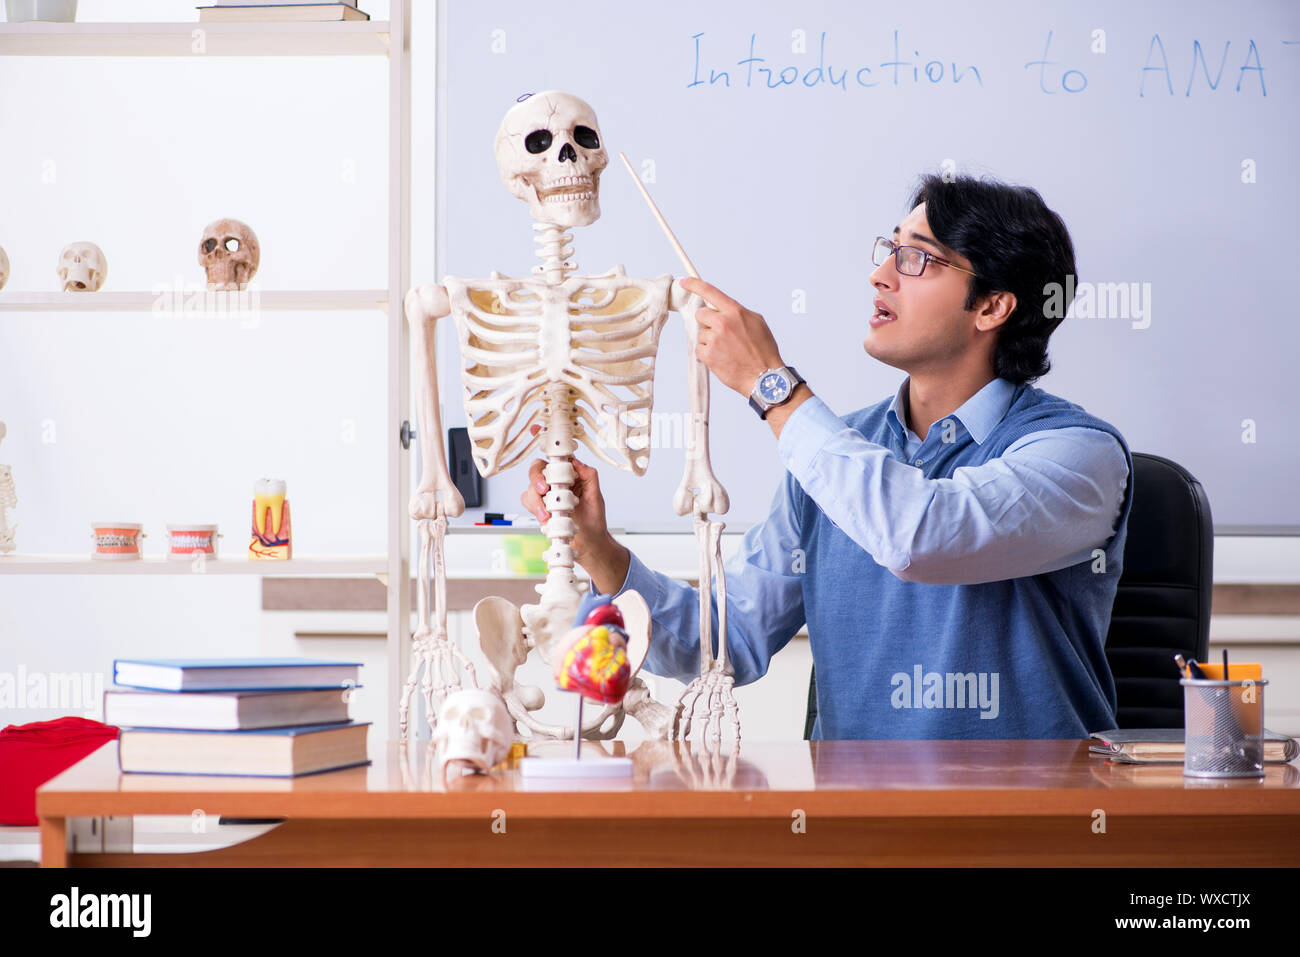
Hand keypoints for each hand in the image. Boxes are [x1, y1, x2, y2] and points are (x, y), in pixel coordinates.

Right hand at [520, 429, 621, 575]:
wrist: (589, 544)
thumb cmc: (593, 520)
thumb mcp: (596, 495)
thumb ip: (589, 476)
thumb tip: (575, 461)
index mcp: (571, 473)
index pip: (558, 455)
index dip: (546, 443)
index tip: (536, 431)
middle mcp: (556, 481)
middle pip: (537, 469)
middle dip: (537, 477)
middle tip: (544, 489)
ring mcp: (546, 495)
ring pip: (530, 487)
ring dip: (536, 499)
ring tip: (547, 513)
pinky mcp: (539, 508)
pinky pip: (528, 501)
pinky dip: (534, 509)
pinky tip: (545, 518)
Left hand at [680, 276, 783, 397]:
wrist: (763, 376)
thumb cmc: (763, 351)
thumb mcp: (757, 322)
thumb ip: (738, 313)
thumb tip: (725, 309)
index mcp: (735, 311)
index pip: (709, 291)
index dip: (694, 284)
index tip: (684, 282)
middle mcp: (722, 322)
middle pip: (700, 314)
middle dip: (707, 322)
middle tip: (720, 333)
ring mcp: (714, 339)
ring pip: (701, 333)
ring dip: (709, 340)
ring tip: (726, 349)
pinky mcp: (708, 354)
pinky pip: (699, 348)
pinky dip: (707, 353)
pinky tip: (721, 357)